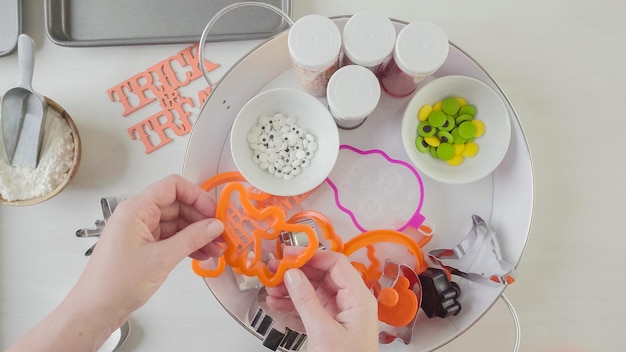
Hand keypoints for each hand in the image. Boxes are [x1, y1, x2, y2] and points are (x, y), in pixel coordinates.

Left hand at [6, 175, 224, 351]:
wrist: (95, 310)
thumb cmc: (116, 283)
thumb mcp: (161, 258)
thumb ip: (191, 238)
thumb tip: (214, 225)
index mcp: (136, 209)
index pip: (172, 187)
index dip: (197, 196)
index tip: (213, 212)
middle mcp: (138, 215)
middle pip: (178, 204)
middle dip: (201, 218)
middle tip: (220, 233)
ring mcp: (141, 231)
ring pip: (177, 223)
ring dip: (197, 234)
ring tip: (216, 248)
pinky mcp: (144, 246)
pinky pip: (171, 237)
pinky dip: (187, 244)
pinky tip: (202, 254)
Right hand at [265, 250, 378, 351]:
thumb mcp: (323, 331)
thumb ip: (306, 300)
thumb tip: (293, 274)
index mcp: (359, 298)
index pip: (336, 263)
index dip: (312, 256)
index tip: (290, 256)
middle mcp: (351, 301)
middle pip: (323, 275)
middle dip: (297, 272)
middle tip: (275, 269)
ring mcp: (340, 312)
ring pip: (314, 290)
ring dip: (291, 288)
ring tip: (271, 287)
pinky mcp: (330, 324)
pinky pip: (310, 306)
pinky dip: (293, 303)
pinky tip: (277, 302)